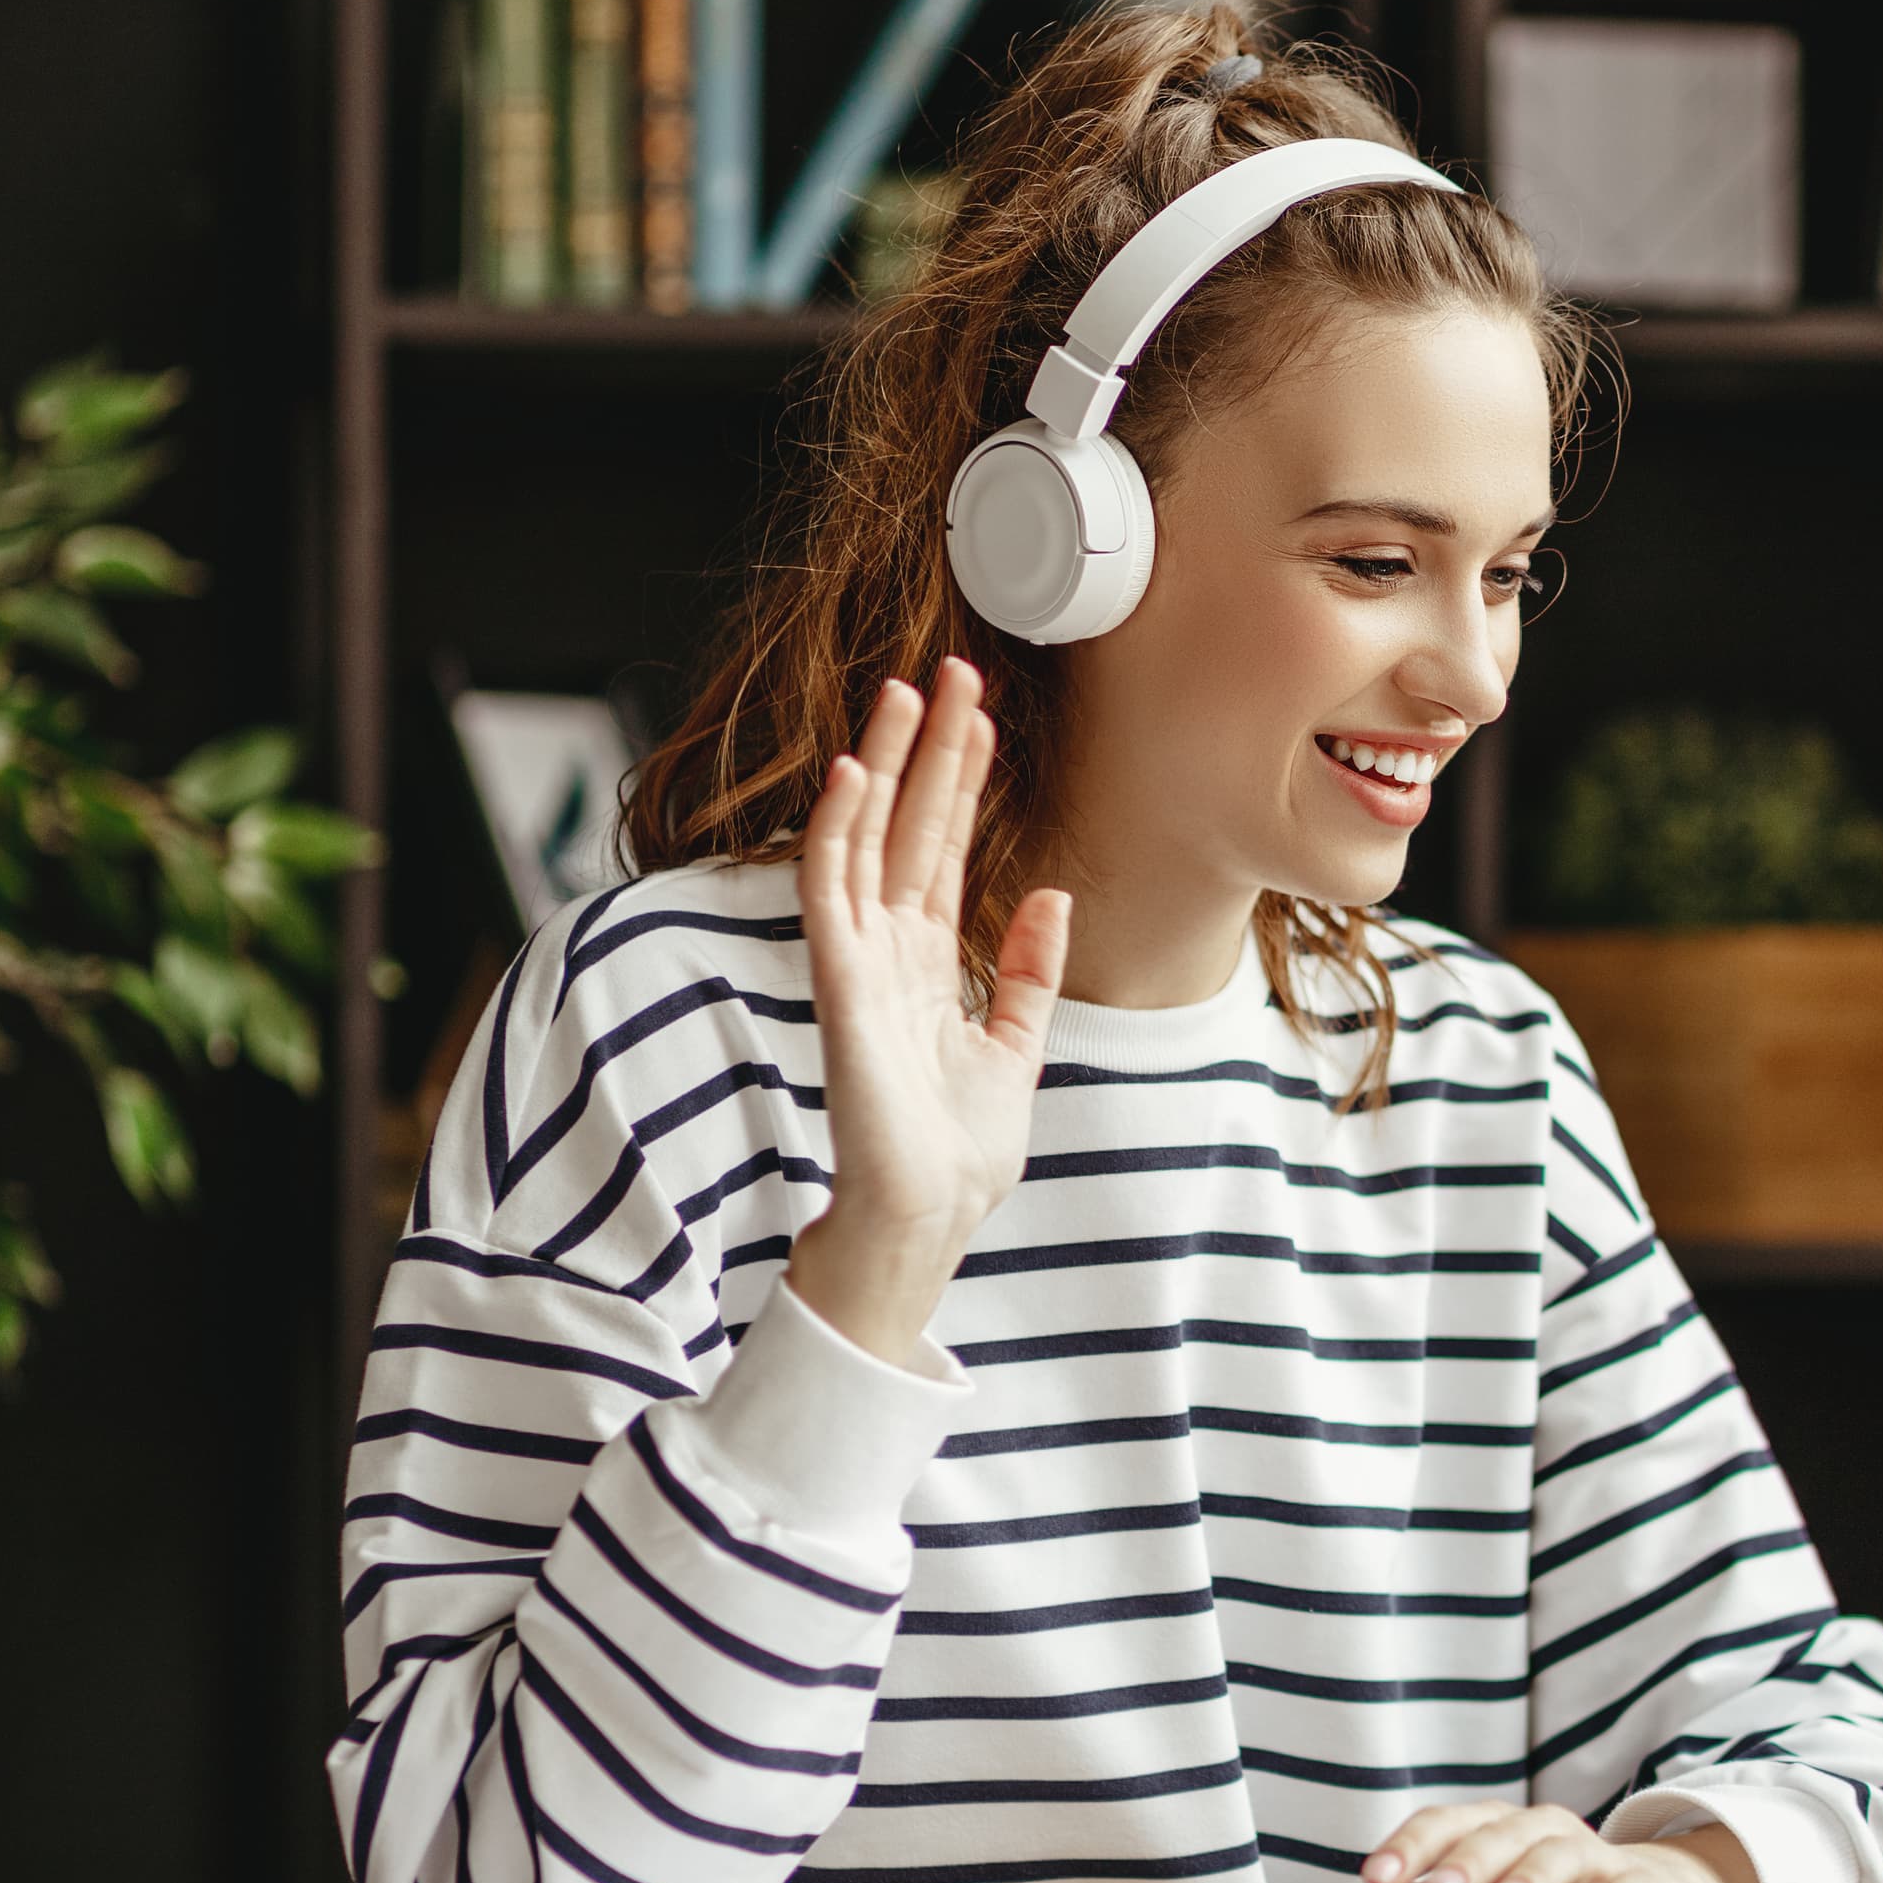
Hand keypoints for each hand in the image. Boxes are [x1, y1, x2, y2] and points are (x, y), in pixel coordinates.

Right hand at [787, 660, 1068, 1367]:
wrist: (929, 1212)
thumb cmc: (959, 1148)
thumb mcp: (1016, 1045)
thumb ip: (1029, 971)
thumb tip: (1051, 896)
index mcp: (929, 959)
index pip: (946, 846)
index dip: (962, 779)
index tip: (981, 714)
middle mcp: (889, 948)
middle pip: (910, 825)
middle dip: (930, 747)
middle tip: (948, 670)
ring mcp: (860, 960)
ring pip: (866, 838)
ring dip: (884, 764)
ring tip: (903, 691)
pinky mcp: (842, 985)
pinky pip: (831, 892)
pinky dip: (839, 831)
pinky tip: (856, 774)